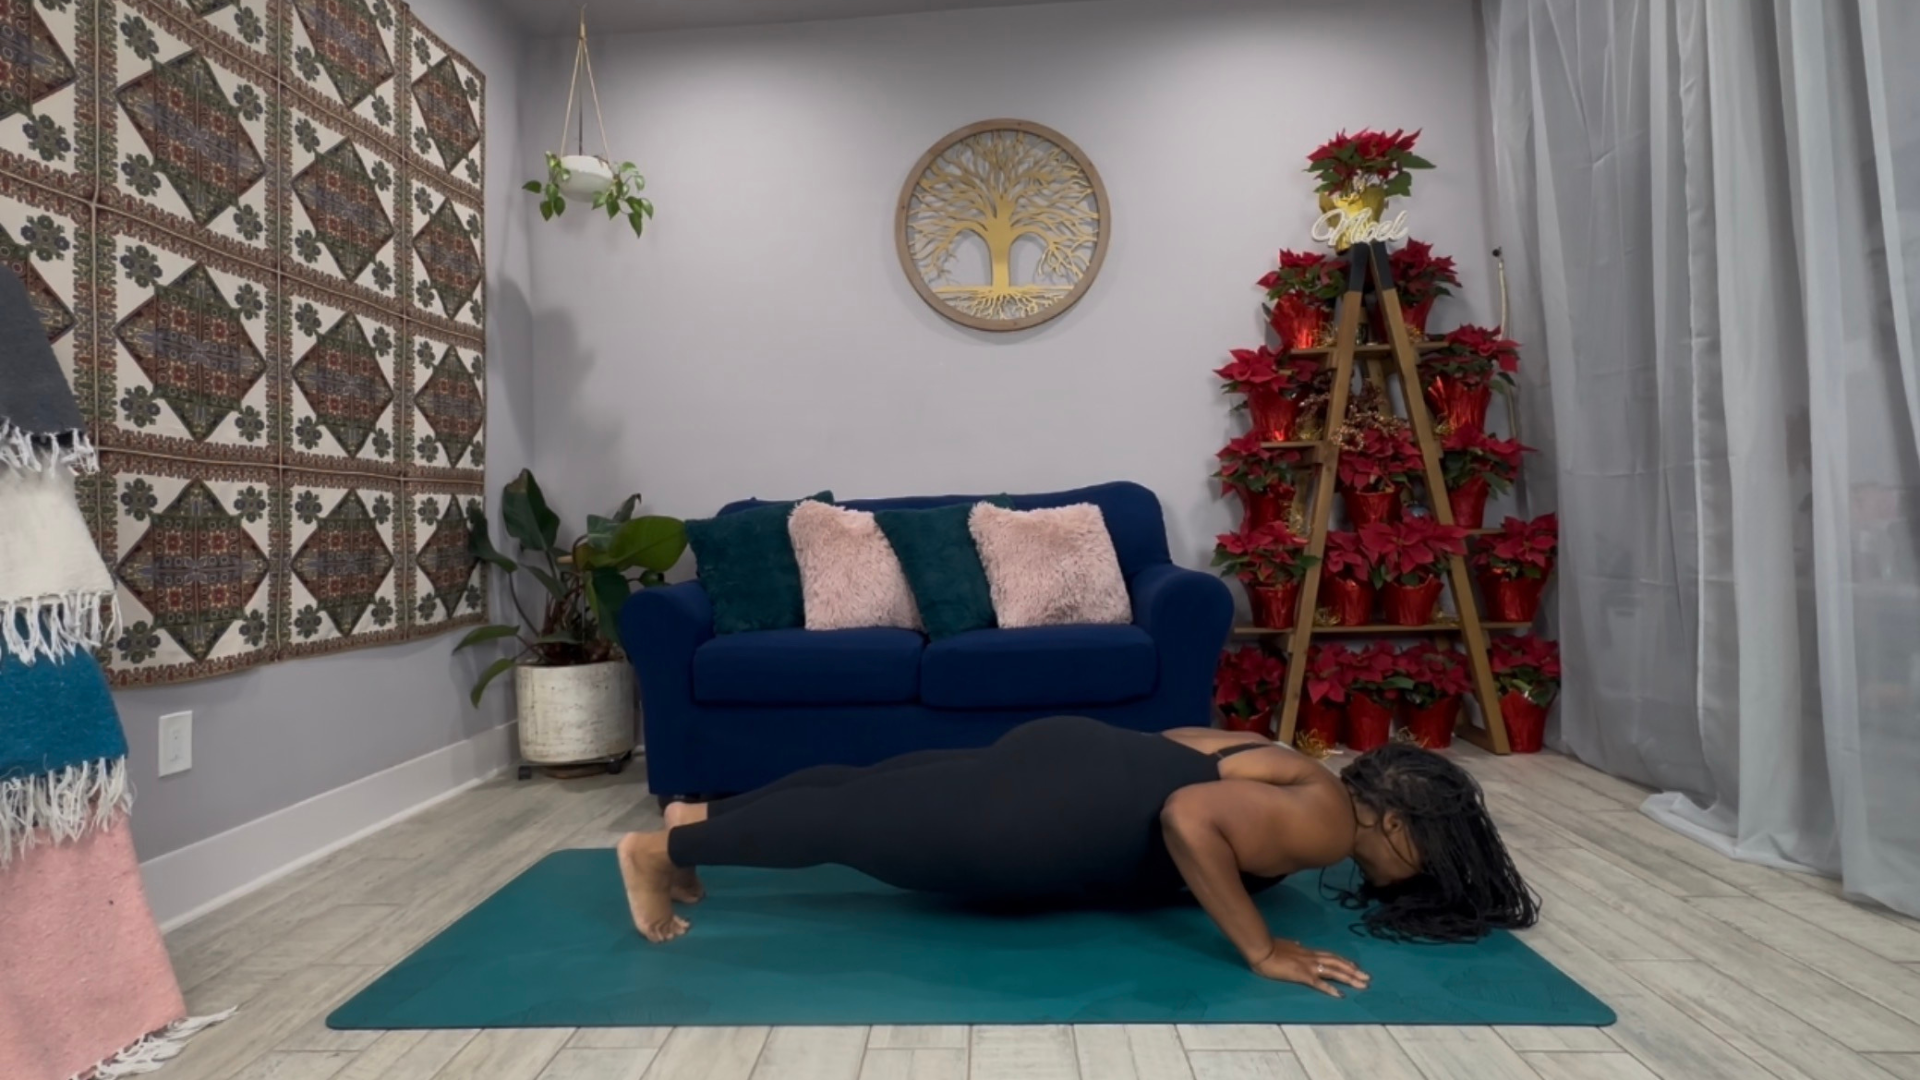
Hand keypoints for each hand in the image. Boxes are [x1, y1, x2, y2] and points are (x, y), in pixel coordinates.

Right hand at [1249, 940, 1369, 996]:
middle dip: (1353, 971)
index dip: (1344, 962)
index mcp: (1308, 952)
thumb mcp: (1286, 944)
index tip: (1355, 967)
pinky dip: (1330, 988)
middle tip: (1367, 978)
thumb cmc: (1271, 948)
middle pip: (1337, 964)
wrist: (1263, 950)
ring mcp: (1308, 966)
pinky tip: (1340, 995)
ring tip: (1362, 985)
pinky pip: (1319, 983)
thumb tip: (1299, 944)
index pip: (1331, 956)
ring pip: (1334, 972)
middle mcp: (1312, 958)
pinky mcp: (1302, 975)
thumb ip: (1294, 946)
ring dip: (1349, 978)